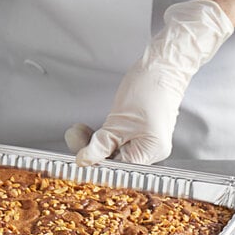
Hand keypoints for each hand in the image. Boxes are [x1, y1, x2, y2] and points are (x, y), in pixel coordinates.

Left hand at [66, 0, 233, 165]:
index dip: (96, 164)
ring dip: (91, 143)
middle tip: (73, 137)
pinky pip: (114, 143)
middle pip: (114, 162)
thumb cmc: (148, 88)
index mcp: (150, 152)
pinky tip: (86, 130)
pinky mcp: (136, 136)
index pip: (118, 168)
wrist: (162, 66)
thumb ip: (100, 144)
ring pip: (111, 152)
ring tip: (77, 130)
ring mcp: (144, 144)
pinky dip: (100, 137)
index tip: (78, 158)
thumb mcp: (118, 121)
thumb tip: (83, 161)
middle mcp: (150, 153)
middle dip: (90, 151)